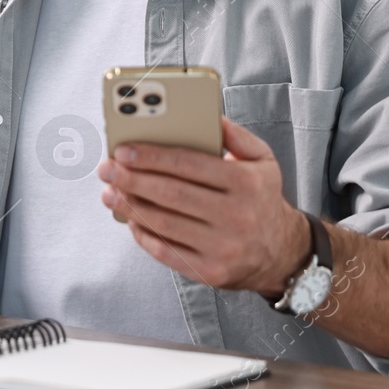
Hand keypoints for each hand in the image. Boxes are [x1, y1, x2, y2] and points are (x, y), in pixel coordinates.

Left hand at [97, 115, 308, 296]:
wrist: (282, 252)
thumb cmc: (261, 198)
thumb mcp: (262, 160)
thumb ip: (236, 136)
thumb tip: (208, 116)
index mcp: (246, 183)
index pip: (189, 165)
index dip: (152, 156)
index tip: (123, 150)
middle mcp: (236, 216)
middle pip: (172, 194)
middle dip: (132, 179)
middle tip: (107, 168)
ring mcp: (224, 247)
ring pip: (165, 224)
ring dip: (130, 207)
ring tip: (109, 192)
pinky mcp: (211, 272)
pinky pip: (167, 252)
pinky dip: (143, 235)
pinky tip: (129, 219)